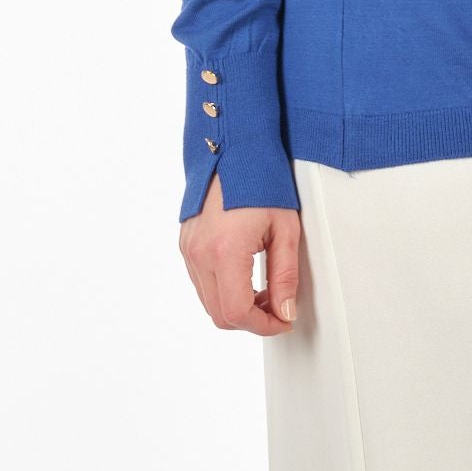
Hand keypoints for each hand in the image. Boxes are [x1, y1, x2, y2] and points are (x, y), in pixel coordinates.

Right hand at [179, 168, 302, 333]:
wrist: (234, 144)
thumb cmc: (262, 178)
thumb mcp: (285, 228)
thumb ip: (285, 276)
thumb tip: (285, 312)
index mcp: (225, 250)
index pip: (237, 313)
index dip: (264, 325)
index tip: (283, 320)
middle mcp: (199, 253)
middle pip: (219, 314)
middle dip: (251, 319)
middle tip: (277, 306)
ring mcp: (189, 248)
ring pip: (208, 301)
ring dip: (236, 306)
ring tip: (264, 289)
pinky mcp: (186, 242)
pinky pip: (201, 281)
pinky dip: (222, 289)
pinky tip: (245, 275)